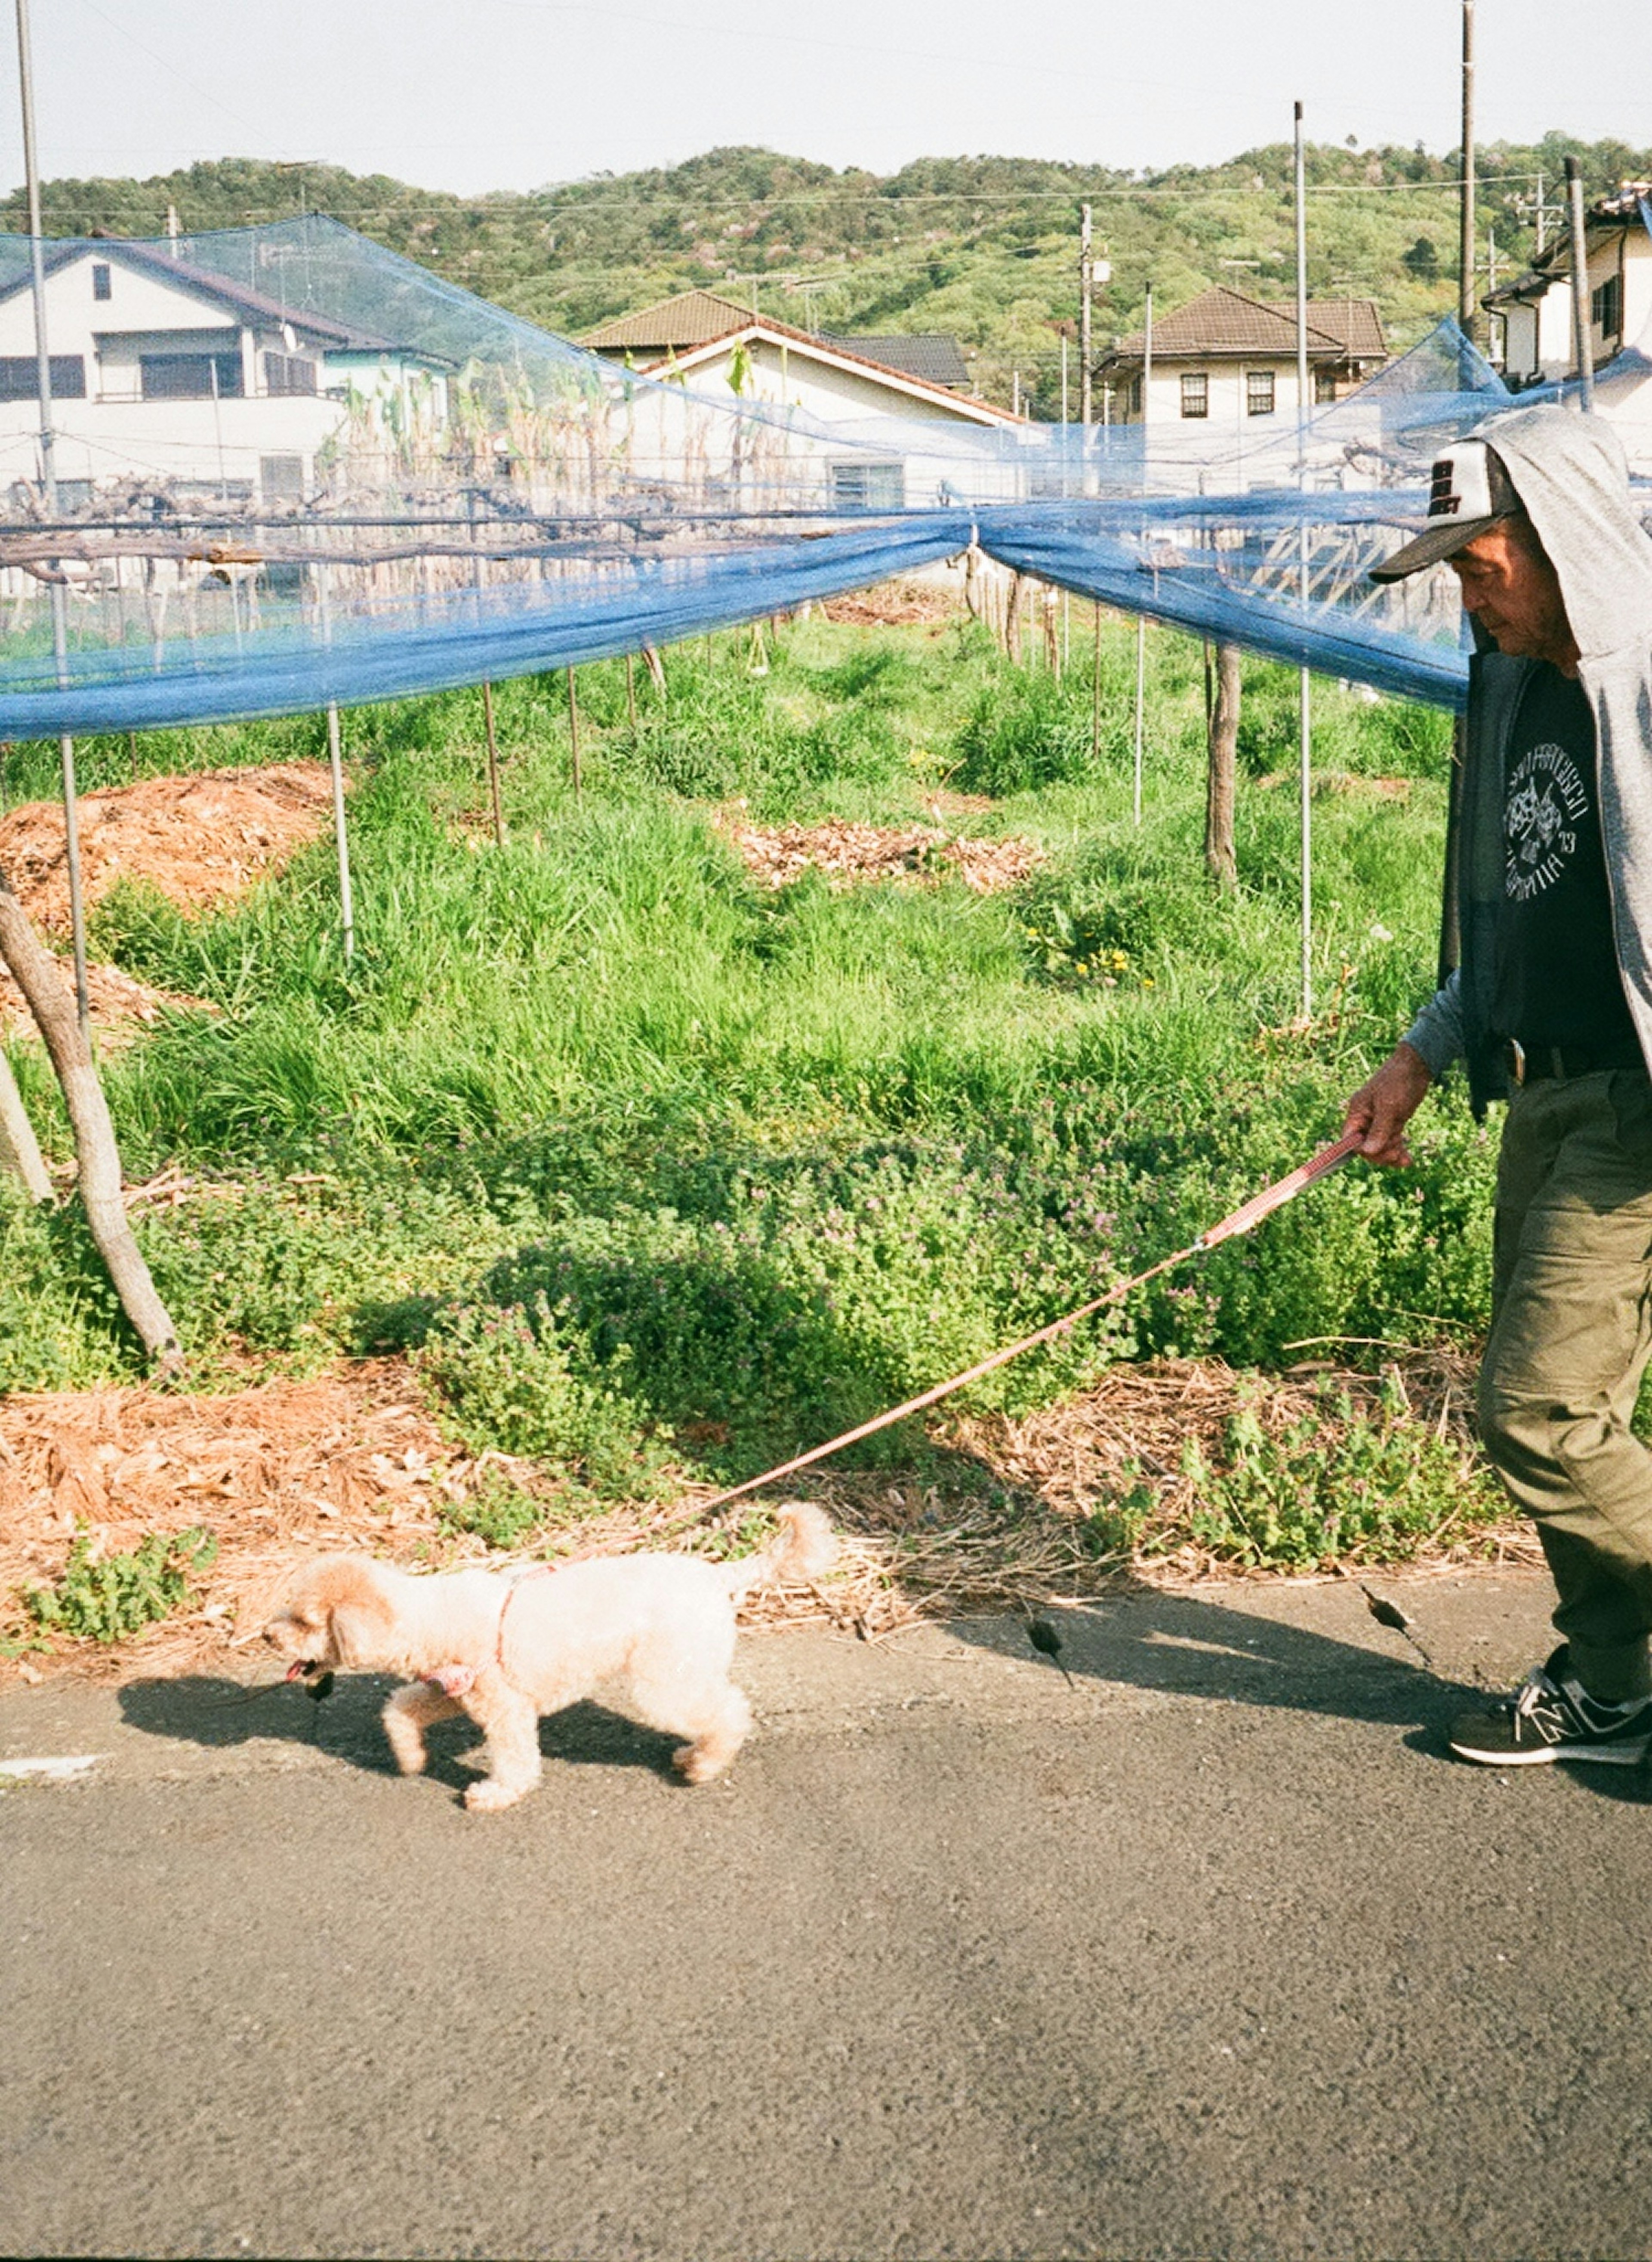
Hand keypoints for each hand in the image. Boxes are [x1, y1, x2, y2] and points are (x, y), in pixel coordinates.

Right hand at [1342, 1042, 1431, 1167]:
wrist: (1416, 1067)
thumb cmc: (1398, 1082)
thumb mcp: (1389, 1106)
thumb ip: (1379, 1129)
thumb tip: (1368, 1151)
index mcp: (1357, 1112)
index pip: (1350, 1139)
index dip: (1362, 1150)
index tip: (1379, 1152)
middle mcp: (1365, 1119)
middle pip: (1366, 1146)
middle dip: (1381, 1154)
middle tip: (1397, 1155)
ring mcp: (1379, 1121)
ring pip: (1380, 1147)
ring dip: (1392, 1155)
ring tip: (1406, 1160)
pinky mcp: (1392, 1122)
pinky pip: (1391, 1142)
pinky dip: (1399, 1150)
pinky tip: (1408, 1159)